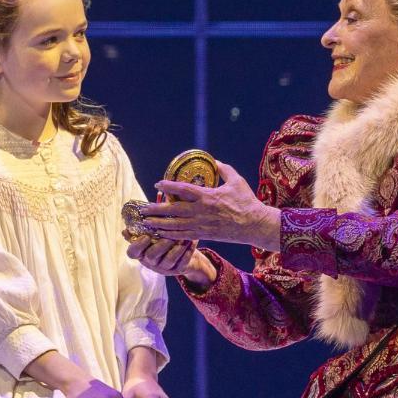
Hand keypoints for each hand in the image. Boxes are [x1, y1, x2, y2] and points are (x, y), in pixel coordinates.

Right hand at [127, 235, 217, 287]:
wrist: (184, 254)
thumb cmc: (165, 239)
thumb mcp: (154, 233)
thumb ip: (145, 227)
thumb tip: (136, 215)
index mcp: (142, 252)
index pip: (133, 252)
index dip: (137, 245)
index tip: (145, 236)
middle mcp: (151, 261)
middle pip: (151, 256)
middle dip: (160, 245)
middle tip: (168, 237)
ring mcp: (164, 267)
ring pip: (169, 260)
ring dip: (176, 248)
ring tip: (183, 237)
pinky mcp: (177, 270)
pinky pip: (182, 263)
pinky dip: (187, 252)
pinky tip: (192, 242)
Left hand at [140, 162, 281, 249]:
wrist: (255, 225)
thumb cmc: (247, 202)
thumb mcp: (236, 181)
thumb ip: (224, 169)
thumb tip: (214, 161)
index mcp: (208, 196)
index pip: (183, 189)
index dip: (169, 185)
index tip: (158, 183)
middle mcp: (201, 211)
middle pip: (173, 210)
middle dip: (156, 210)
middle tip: (142, 209)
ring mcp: (202, 225)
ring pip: (175, 225)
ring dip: (159, 224)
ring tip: (145, 223)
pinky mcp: (205, 235)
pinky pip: (183, 236)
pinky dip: (170, 236)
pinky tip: (160, 234)